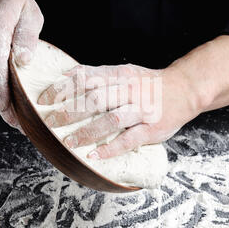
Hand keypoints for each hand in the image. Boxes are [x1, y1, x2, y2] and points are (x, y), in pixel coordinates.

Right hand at [0, 0, 43, 128]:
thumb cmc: (8, 2)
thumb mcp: (27, 11)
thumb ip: (27, 36)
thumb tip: (25, 60)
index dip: (4, 97)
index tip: (16, 117)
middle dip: (7, 111)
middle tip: (26, 129)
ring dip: (5, 106)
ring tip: (23, 122)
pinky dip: (2, 95)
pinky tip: (16, 104)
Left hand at [38, 64, 201, 158]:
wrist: (183, 89)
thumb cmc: (148, 83)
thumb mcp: (125, 71)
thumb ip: (99, 75)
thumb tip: (68, 76)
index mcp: (120, 75)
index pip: (86, 78)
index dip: (63, 88)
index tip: (45, 99)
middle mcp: (129, 90)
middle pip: (95, 99)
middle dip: (70, 111)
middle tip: (51, 122)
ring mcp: (141, 110)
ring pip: (111, 120)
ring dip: (88, 132)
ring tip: (69, 142)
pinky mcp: (151, 128)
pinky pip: (129, 140)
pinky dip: (111, 148)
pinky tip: (95, 155)